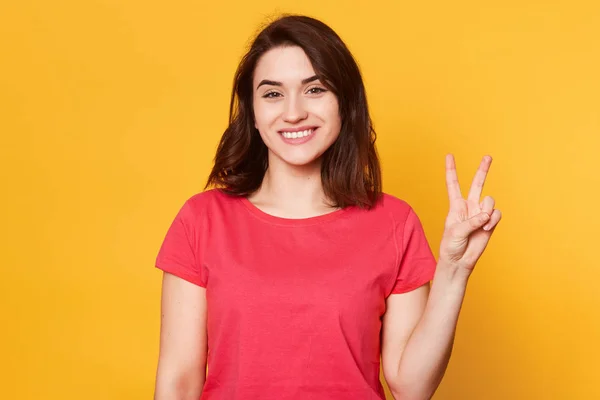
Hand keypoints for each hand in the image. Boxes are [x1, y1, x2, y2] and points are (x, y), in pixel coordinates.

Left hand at [438, 154, 501, 278]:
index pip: (453, 184)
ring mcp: (480, 214)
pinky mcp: (490, 222)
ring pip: (490, 200)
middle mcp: (469, 206)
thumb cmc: (451, 245)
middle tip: (488, 156)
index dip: (451, 170)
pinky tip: (487, 227)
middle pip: (477, 184)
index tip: (449, 155)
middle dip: (483, 170)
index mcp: (455, 206)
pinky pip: (497, 214)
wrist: (460, 261)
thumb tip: (487, 214)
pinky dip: (493, 220)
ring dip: (487, 211)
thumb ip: (471, 221)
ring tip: (482, 224)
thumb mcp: (456, 232)